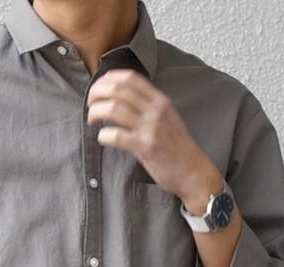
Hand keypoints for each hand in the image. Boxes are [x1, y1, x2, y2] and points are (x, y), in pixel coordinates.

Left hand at [86, 69, 221, 211]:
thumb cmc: (178, 149)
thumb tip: (125, 99)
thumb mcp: (168, 119)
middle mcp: (155, 110)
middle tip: (90, 104)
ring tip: (92, 120)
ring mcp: (151, 128)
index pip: (130, 77)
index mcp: (160, 100)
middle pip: (118, 89)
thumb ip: (150, 107)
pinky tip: (103, 138)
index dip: (109, 79)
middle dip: (97, 93)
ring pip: (114, 109)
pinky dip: (104, 135)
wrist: (193, 173)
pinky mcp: (146, 148)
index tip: (99, 88)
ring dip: (96, 112)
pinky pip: (117, 136)